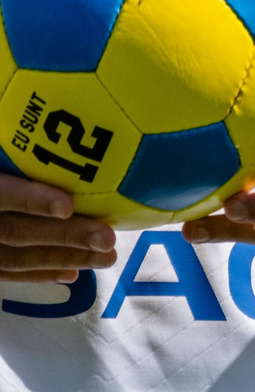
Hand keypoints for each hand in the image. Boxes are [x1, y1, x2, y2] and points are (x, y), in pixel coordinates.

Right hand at [0, 174, 114, 282]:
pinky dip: (40, 274)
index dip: (32, 200)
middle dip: (64, 236)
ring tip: (105, 258)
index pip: (2, 193)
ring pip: (15, 257)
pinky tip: (73, 274)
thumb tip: (68, 118)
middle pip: (15, 231)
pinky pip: (7, 273)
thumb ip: (29, 163)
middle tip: (107, 239)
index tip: (67, 206)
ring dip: (63, 259)